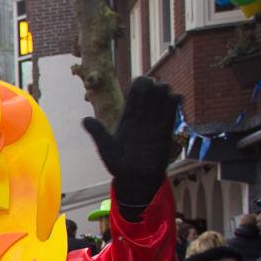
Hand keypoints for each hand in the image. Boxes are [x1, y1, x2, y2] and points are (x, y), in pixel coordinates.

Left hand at [83, 77, 179, 220]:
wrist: (136, 179)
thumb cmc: (119, 165)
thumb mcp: (106, 148)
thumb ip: (98, 133)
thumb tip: (84, 119)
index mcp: (126, 121)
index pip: (133, 100)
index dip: (138, 89)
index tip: (141, 80)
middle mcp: (141, 120)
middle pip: (148, 98)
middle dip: (152, 88)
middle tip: (154, 83)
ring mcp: (154, 126)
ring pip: (160, 104)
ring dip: (164, 94)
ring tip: (164, 88)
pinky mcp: (165, 133)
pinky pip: (170, 116)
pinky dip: (174, 105)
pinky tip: (176, 97)